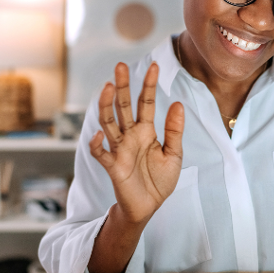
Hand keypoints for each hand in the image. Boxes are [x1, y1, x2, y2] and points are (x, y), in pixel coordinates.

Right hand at [89, 62, 183, 224]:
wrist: (149, 206)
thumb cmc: (160, 180)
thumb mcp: (174, 154)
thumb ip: (174, 130)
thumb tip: (177, 103)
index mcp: (145, 131)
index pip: (145, 103)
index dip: (148, 85)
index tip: (154, 65)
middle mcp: (130, 136)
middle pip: (123, 107)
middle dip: (122, 86)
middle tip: (120, 65)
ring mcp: (119, 149)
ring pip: (108, 123)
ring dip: (106, 105)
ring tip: (107, 87)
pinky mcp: (113, 166)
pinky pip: (100, 153)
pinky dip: (96, 144)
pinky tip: (98, 134)